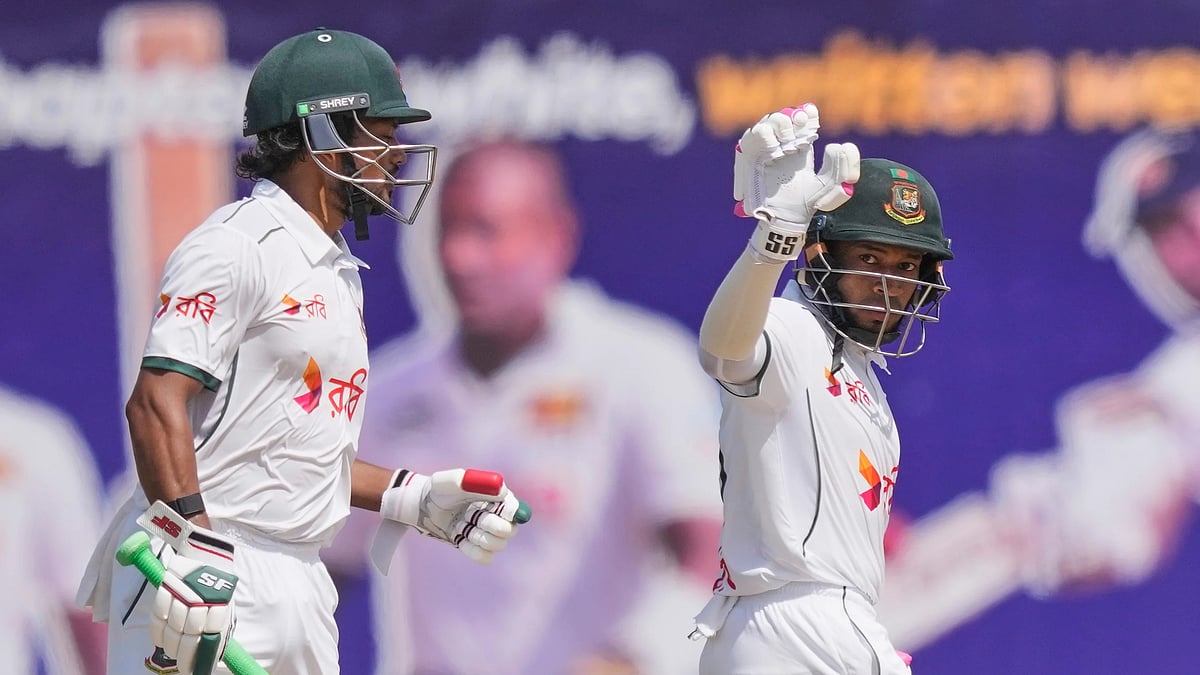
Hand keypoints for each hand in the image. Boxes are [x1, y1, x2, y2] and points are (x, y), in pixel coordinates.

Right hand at [150, 529, 237, 674]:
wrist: (208, 554)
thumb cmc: (216, 586)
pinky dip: (156, 630)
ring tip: (170, 649)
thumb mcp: (224, 606)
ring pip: (171, 629)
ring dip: (168, 644)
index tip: (191, 669)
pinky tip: (160, 636)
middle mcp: (203, 602)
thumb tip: (210, 657)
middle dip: (181, 655)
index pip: (207, 641)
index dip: (196, 659)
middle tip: (179, 662)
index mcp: (221, 607)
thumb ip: (216, 629)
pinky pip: (157, 615)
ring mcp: (184, 593)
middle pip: (187, 638)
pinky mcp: (168, 585)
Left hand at [381, 468, 524, 563]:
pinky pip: (485, 558)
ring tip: (462, 526)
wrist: (423, 507)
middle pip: (510, 530)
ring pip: (498, 545)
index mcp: (498, 497)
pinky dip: (472, 550)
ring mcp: (489, 533)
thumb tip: (500, 489)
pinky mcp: (479, 547)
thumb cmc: (438, 490)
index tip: (497, 511)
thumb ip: (472, 481)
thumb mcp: (448, 481)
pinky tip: (459, 538)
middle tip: (471, 516)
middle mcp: (498, 516)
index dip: (511, 513)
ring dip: (478, 537)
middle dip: (490, 525)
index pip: (516, 509)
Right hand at [733, 104, 859, 260]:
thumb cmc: (806, 204)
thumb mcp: (830, 187)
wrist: (784, 219)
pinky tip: (776, 150)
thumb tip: (838, 146)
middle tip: (803, 126)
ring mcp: (767, 147)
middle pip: (788, 114)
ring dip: (782, 125)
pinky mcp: (751, 154)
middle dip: (796, 116)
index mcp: (802, 146)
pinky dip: (766, 136)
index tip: (813, 116)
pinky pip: (755, 133)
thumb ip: (844, 169)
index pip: (805, 119)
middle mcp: (784, 143)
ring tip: (790, 142)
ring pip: (771, 119)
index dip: (809, 114)